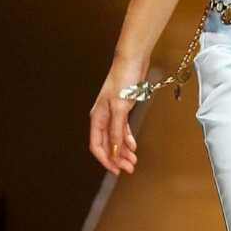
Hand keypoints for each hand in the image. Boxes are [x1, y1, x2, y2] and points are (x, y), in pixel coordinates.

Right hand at [89, 58, 142, 175]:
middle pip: (107, 144)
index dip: (106, 159)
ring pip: (115, 137)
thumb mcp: (121, 107)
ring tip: (133, 161)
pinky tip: (133, 146)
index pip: (97, 145)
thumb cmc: (124, 79)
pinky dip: (127, 138)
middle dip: (117, 158)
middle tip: (129, 169)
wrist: (133, 60)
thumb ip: (117, 130)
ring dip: (123, 150)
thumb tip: (114, 151)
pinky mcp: (123, 107)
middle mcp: (102, 117)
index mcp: (97, 118)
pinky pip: (122, 128)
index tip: (116, 170)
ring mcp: (113, 112)